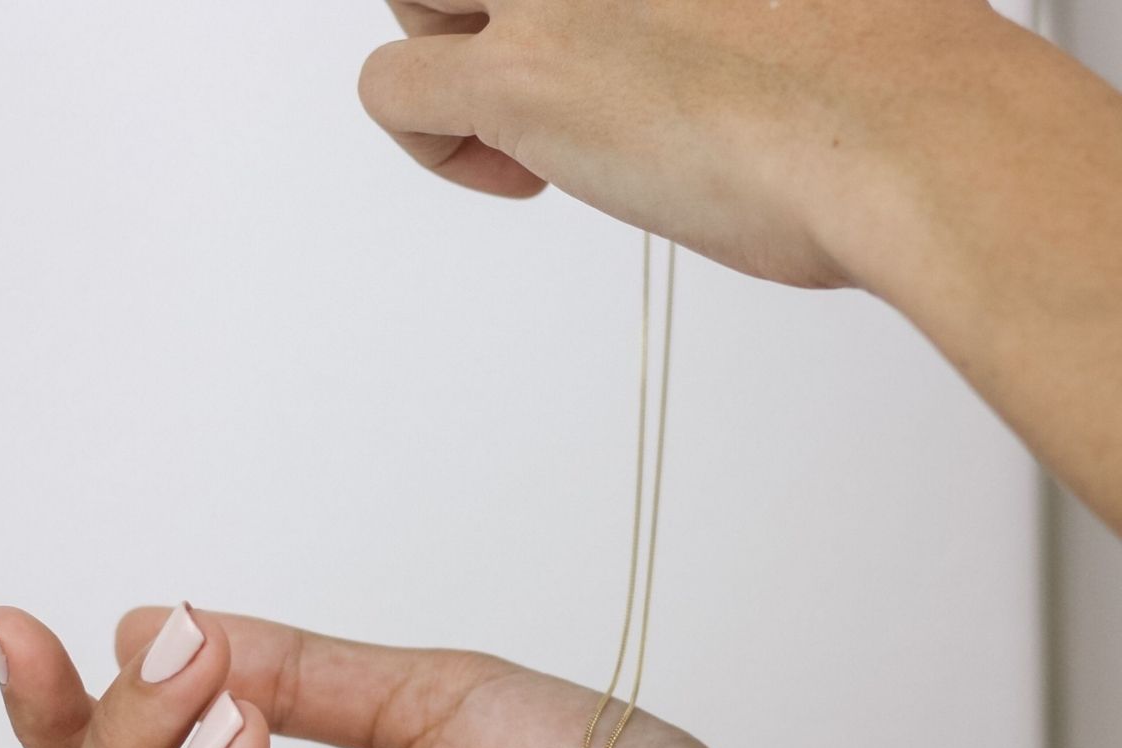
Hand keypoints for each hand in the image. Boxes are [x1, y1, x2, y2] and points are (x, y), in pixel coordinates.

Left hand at [357, 0, 1009, 288]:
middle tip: (530, 66)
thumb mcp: (798, 7)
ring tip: (518, 129)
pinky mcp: (523, 80)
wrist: (906, 135)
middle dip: (476, 8)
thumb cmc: (885, 86)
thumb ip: (715, 15)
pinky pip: (392, 93)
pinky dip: (432, 146)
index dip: (553, 6)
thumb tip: (698, 57)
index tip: (602, 42)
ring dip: (445, 64)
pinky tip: (519, 179)